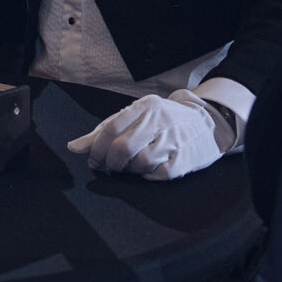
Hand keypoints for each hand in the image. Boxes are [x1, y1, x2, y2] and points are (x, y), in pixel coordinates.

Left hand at [66, 91, 226, 180]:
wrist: (207, 125)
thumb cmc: (165, 122)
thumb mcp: (136, 117)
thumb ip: (104, 130)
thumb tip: (74, 147)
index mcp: (146, 106)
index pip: (111, 127)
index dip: (96, 148)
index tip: (92, 159)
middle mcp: (160, 120)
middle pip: (122, 148)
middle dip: (110, 163)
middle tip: (109, 167)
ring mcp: (174, 140)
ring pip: (138, 163)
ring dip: (128, 170)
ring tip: (130, 166)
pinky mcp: (183, 160)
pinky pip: (156, 174)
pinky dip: (146, 175)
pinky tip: (147, 169)